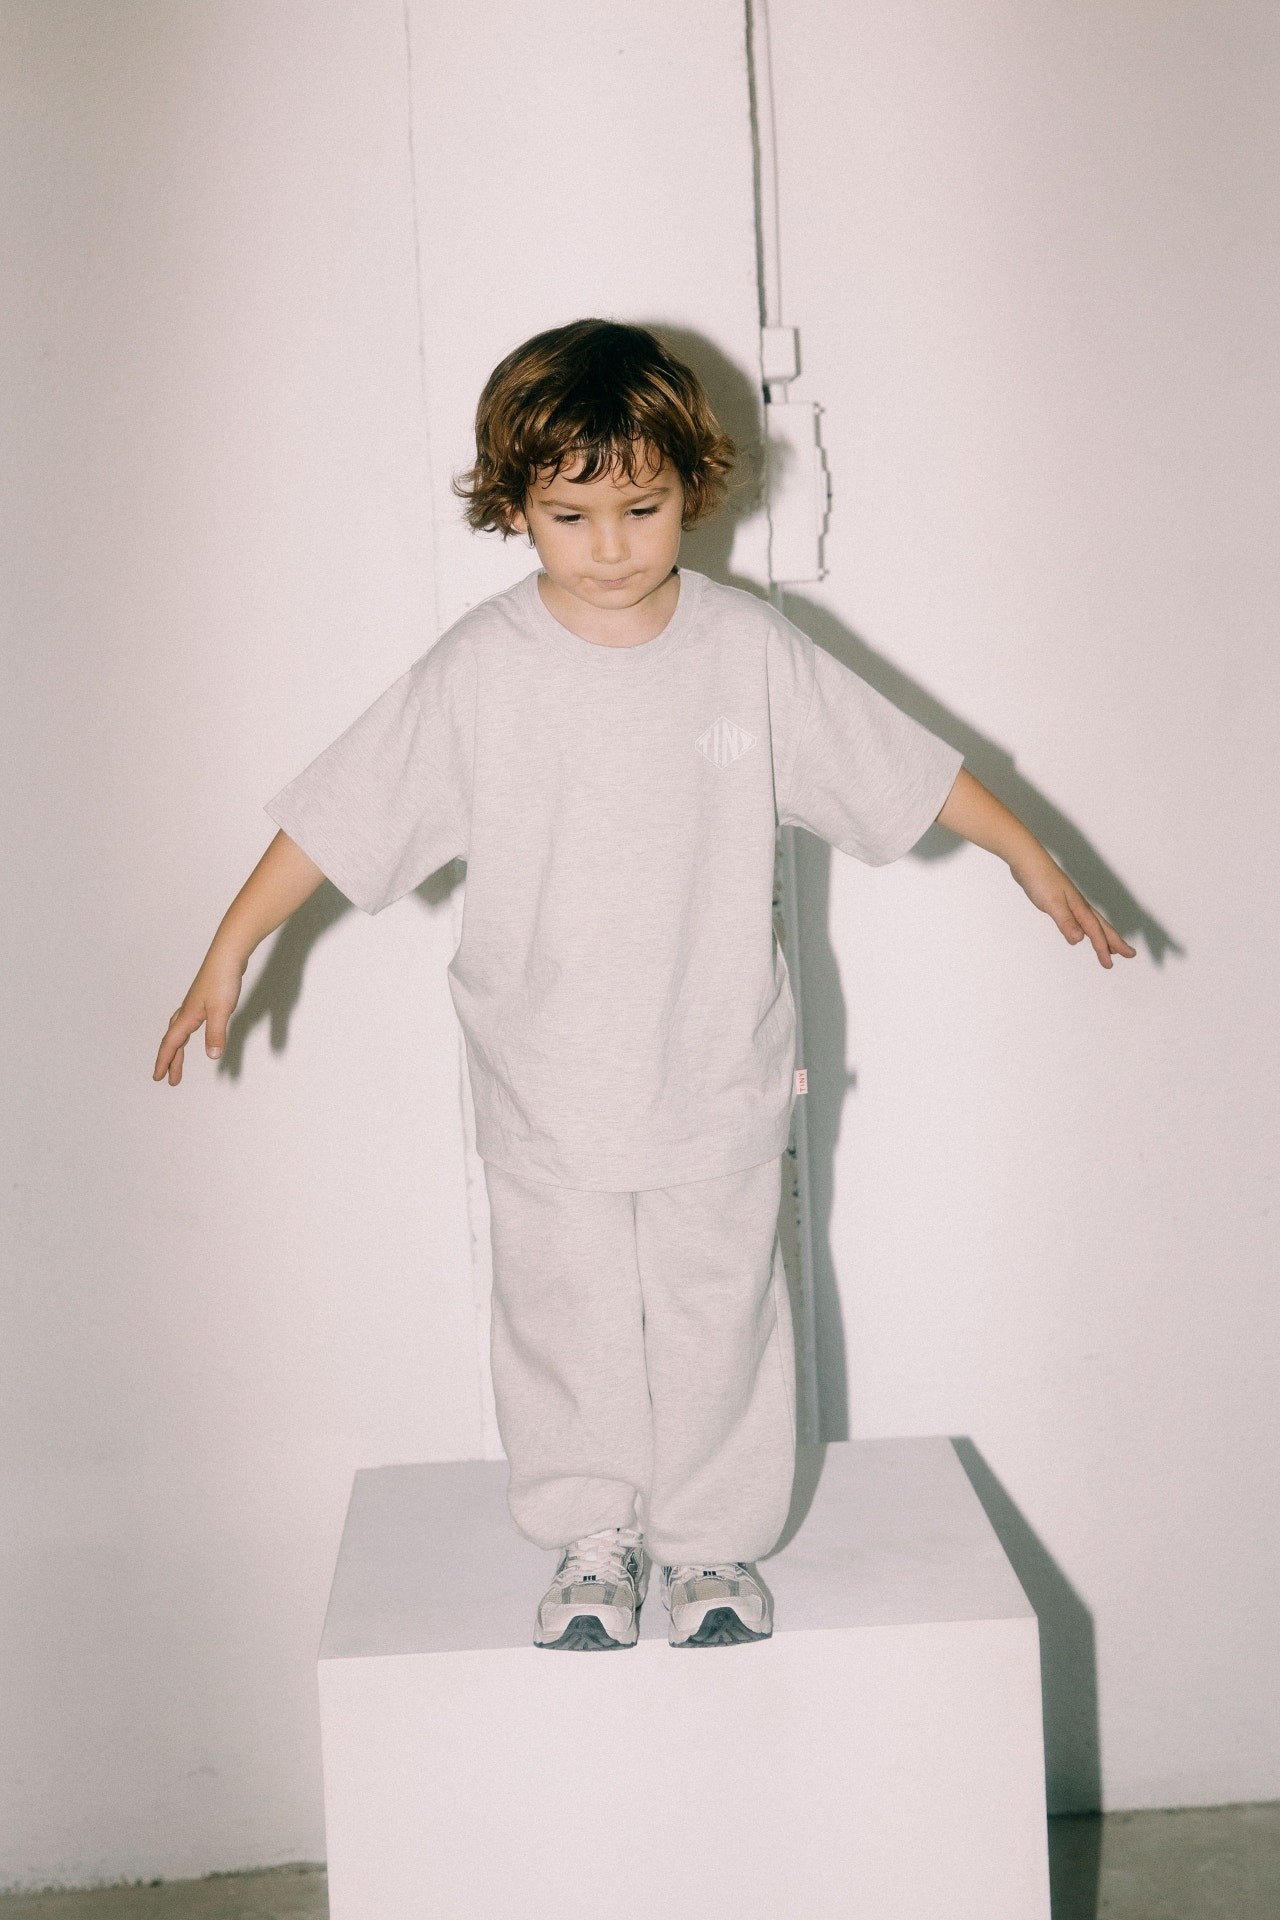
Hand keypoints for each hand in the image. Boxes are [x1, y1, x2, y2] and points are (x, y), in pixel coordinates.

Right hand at [153, 947, 246, 1085]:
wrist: (228, 955)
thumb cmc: (223, 979)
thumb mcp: (221, 1011)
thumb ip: (216, 1034)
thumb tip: (212, 1056)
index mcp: (188, 1016)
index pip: (172, 1044)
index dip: (165, 1062)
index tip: (158, 1077)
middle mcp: (187, 1011)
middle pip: (173, 1041)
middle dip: (170, 1060)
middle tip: (169, 1078)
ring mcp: (194, 1005)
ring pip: (179, 1031)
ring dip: (177, 1048)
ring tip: (177, 1062)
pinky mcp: (204, 1000)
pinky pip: (187, 1023)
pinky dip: (185, 1034)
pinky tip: (193, 1033)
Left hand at [1010, 850, 1136, 968]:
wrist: (1027, 860)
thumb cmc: (1039, 879)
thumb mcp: (1052, 904)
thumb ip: (1066, 921)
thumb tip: (1079, 940)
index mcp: (1078, 907)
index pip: (1094, 932)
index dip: (1102, 949)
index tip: (1109, 965)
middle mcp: (1078, 905)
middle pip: (1101, 927)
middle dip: (1115, 942)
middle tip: (1129, 954)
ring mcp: (1070, 902)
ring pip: (1092, 923)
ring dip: (1102, 936)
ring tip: (1111, 948)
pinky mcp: (1060, 900)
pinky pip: (1079, 919)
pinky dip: (1085, 928)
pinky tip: (1081, 932)